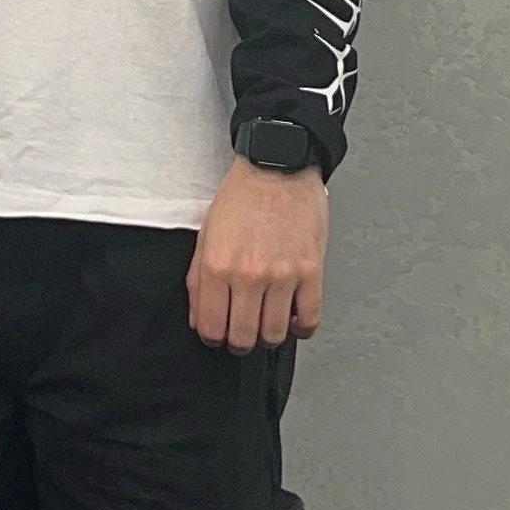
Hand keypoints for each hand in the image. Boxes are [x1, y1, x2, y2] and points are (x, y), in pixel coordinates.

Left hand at [187, 159, 327, 353]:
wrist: (278, 166)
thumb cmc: (242, 195)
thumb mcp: (206, 233)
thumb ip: (198, 279)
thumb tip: (199, 317)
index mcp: (217, 266)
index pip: (211, 327)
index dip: (213, 339)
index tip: (218, 335)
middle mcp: (248, 275)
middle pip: (243, 338)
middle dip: (239, 343)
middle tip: (242, 334)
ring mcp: (282, 275)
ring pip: (275, 334)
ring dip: (269, 336)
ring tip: (267, 324)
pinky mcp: (311, 271)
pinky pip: (309, 318)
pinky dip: (301, 327)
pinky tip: (294, 318)